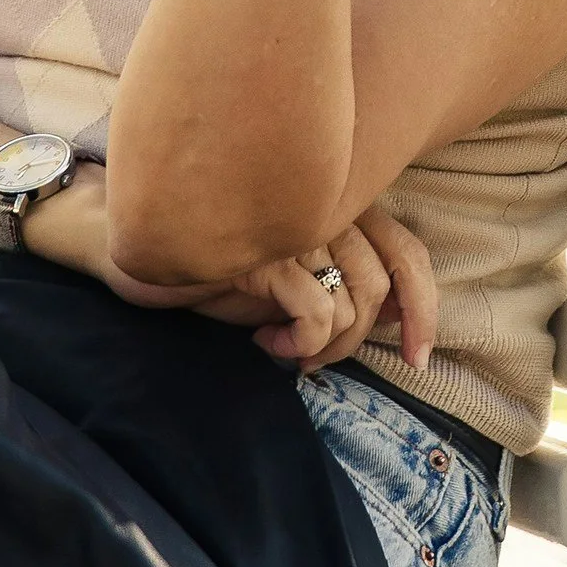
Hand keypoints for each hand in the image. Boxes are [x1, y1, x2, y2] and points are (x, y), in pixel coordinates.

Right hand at [194, 206, 437, 373]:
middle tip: (319, 362)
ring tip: (289, 351)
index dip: (424, 308)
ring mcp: (296, 225)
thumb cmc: (222, 264)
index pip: (408, 252)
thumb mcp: (293, 276)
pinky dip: (299, 343)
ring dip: (326, 347)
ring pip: (352, 303)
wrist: (142, 250)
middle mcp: (325, 206)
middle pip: (381, 286)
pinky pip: (316, 312)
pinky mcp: (267, 251)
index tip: (416, 358)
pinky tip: (266, 343)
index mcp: (340, 204)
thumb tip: (392, 320)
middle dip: (358, 340)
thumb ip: (342, 282)